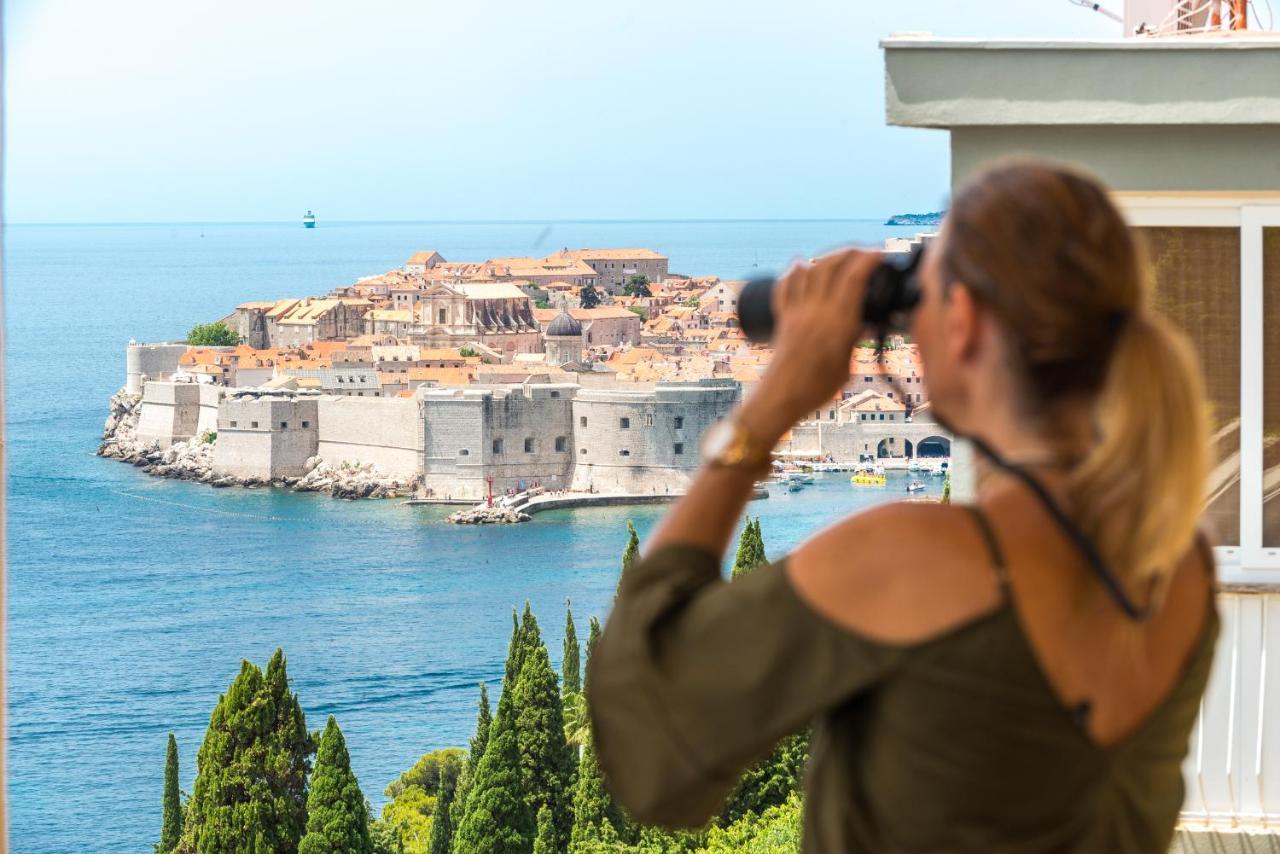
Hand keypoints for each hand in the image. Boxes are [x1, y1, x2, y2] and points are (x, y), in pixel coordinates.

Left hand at [738, 248, 880, 441]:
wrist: (781, 398)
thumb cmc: (816, 390)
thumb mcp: (847, 367)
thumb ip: (854, 342)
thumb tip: (864, 325)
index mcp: (838, 322)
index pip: (854, 277)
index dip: (869, 259)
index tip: (880, 254)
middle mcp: (816, 310)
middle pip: (831, 265)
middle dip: (850, 252)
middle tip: (864, 252)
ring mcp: (797, 312)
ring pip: (809, 270)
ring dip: (826, 258)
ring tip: (839, 256)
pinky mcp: (783, 318)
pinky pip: (786, 287)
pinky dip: (793, 273)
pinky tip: (799, 264)